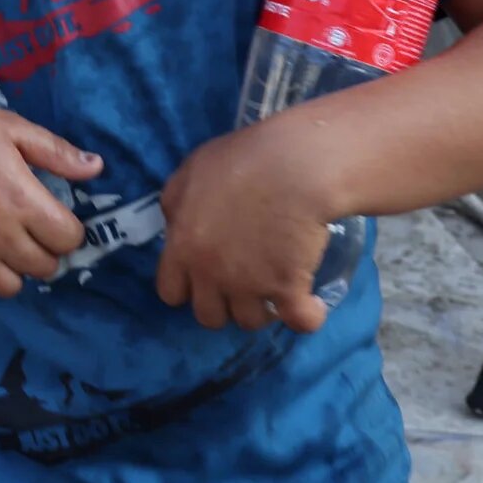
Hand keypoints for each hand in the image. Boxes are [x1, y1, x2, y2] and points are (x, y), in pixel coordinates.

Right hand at [0, 98, 102, 300]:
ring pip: (11, 288)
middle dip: (45, 250)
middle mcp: (1, 236)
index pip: (69, 239)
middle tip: (29, 230)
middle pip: (45, 267)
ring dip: (14, 270)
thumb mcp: (10, 128)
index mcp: (23, 201)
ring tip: (4, 248)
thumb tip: (97, 168)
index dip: (68, 229)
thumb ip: (55, 151)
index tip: (54, 216)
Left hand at [155, 117, 339, 334]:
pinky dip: (307, 317)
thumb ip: (177, 204)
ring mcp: (250, 286)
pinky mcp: (289, 289)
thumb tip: (175, 225)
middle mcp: (211, 275)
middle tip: (241, 283)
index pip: (171, 292)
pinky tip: (312, 306)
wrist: (294, 166)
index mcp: (183, 248)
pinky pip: (299, 322)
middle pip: (209, 315)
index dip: (188, 287)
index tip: (204, 276)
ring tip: (275, 290)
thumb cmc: (241, 160)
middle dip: (222, 303)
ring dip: (262, 310)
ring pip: (250, 321)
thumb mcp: (190, 172)